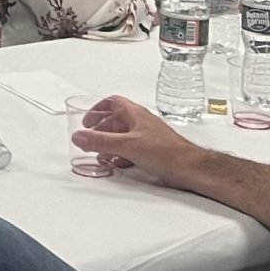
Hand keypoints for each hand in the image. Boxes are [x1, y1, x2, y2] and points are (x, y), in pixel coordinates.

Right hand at [73, 94, 198, 184]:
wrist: (189, 168)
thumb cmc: (167, 152)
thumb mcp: (127, 145)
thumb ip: (101, 141)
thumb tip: (80, 136)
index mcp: (136, 114)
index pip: (113, 102)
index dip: (97, 109)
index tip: (87, 120)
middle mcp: (141, 123)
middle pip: (116, 120)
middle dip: (101, 129)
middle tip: (90, 137)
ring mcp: (147, 137)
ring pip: (123, 136)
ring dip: (110, 143)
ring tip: (100, 152)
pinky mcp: (152, 151)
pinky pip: (131, 149)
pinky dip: (120, 154)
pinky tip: (118, 163)